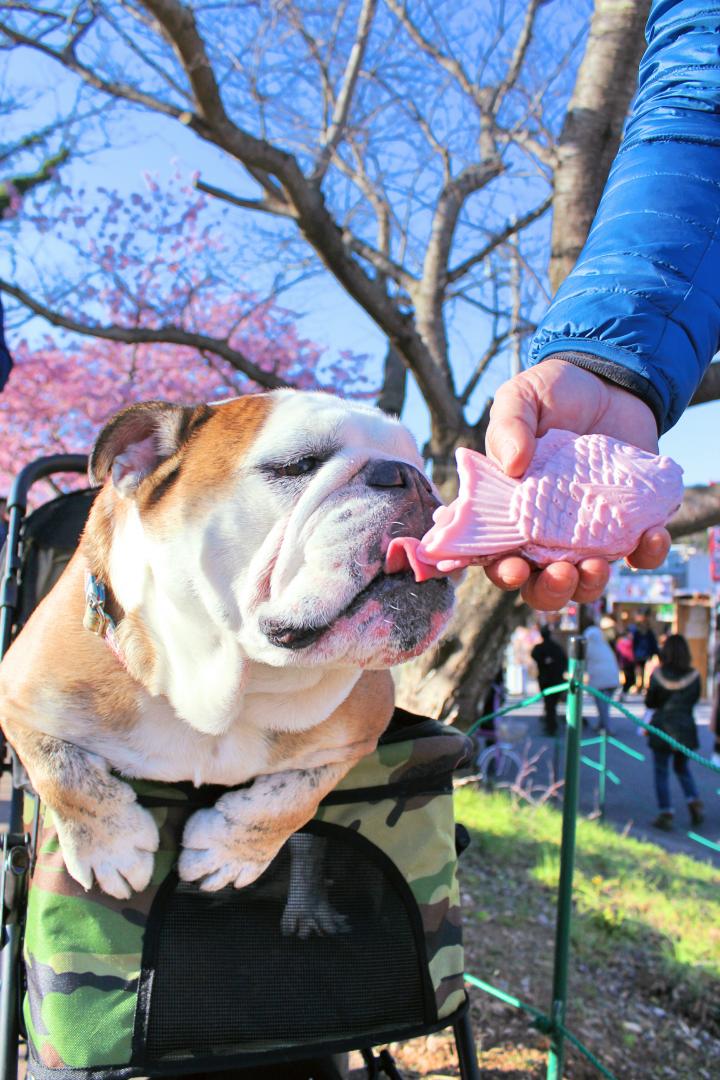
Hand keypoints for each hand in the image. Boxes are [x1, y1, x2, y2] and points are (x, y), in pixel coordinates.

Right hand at [483, 357, 670, 610]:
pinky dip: (647, 554)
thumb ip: (508, 426)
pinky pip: (638, 553)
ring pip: (586, 581)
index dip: (502, 572)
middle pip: (540, 583)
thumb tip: (512, 464)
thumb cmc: (554, 394)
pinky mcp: (627, 524)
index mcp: (509, 511)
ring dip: (591, 585)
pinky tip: (652, 535)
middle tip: (562, 574)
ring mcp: (587, 532)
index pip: (496, 556)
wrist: (609, 382)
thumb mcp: (521, 398)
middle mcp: (545, 531)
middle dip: (550, 590)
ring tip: (598, 566)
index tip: (514, 567)